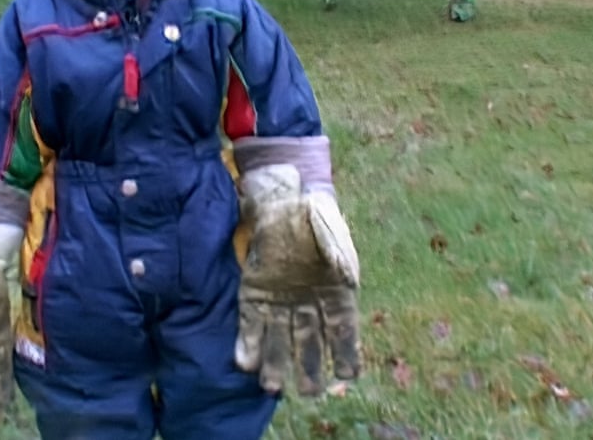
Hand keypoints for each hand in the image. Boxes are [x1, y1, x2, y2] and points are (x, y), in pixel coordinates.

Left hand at [234, 164, 360, 395]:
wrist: (283, 199)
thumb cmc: (314, 214)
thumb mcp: (330, 228)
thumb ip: (338, 251)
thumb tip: (346, 276)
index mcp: (335, 293)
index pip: (344, 329)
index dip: (346, 352)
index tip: (347, 374)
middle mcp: (308, 304)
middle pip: (310, 342)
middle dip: (309, 367)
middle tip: (308, 391)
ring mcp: (280, 302)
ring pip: (279, 338)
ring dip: (276, 362)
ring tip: (272, 386)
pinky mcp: (254, 294)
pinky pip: (251, 322)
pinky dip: (247, 342)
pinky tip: (245, 362)